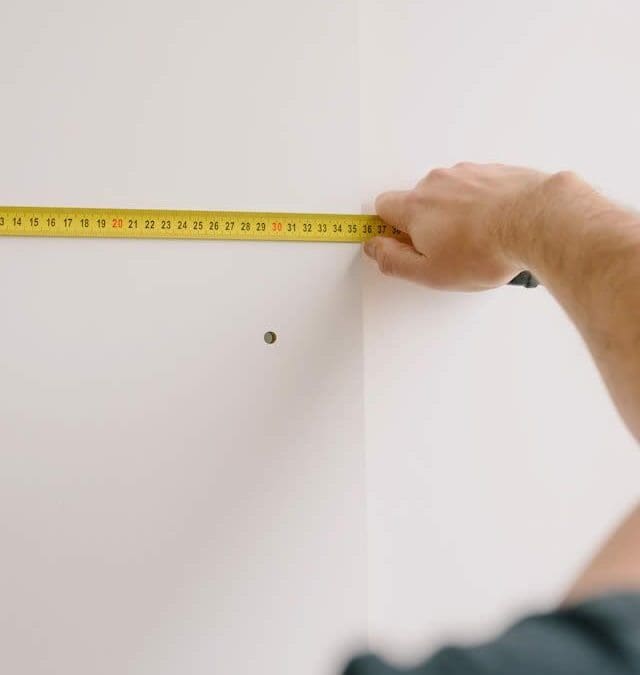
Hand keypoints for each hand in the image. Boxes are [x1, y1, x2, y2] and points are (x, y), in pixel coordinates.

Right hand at [364, 162, 549, 290]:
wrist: (537, 221)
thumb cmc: (487, 249)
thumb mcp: (430, 273)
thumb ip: (393, 261)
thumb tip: (374, 249)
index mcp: (415, 206)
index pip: (383, 207)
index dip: (390, 229)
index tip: (403, 245)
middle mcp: (437, 182)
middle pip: (418, 201)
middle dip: (427, 224)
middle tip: (448, 251)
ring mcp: (467, 173)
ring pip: (450, 194)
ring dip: (456, 214)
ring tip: (479, 240)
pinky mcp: (494, 170)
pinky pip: (478, 188)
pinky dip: (482, 204)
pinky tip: (497, 226)